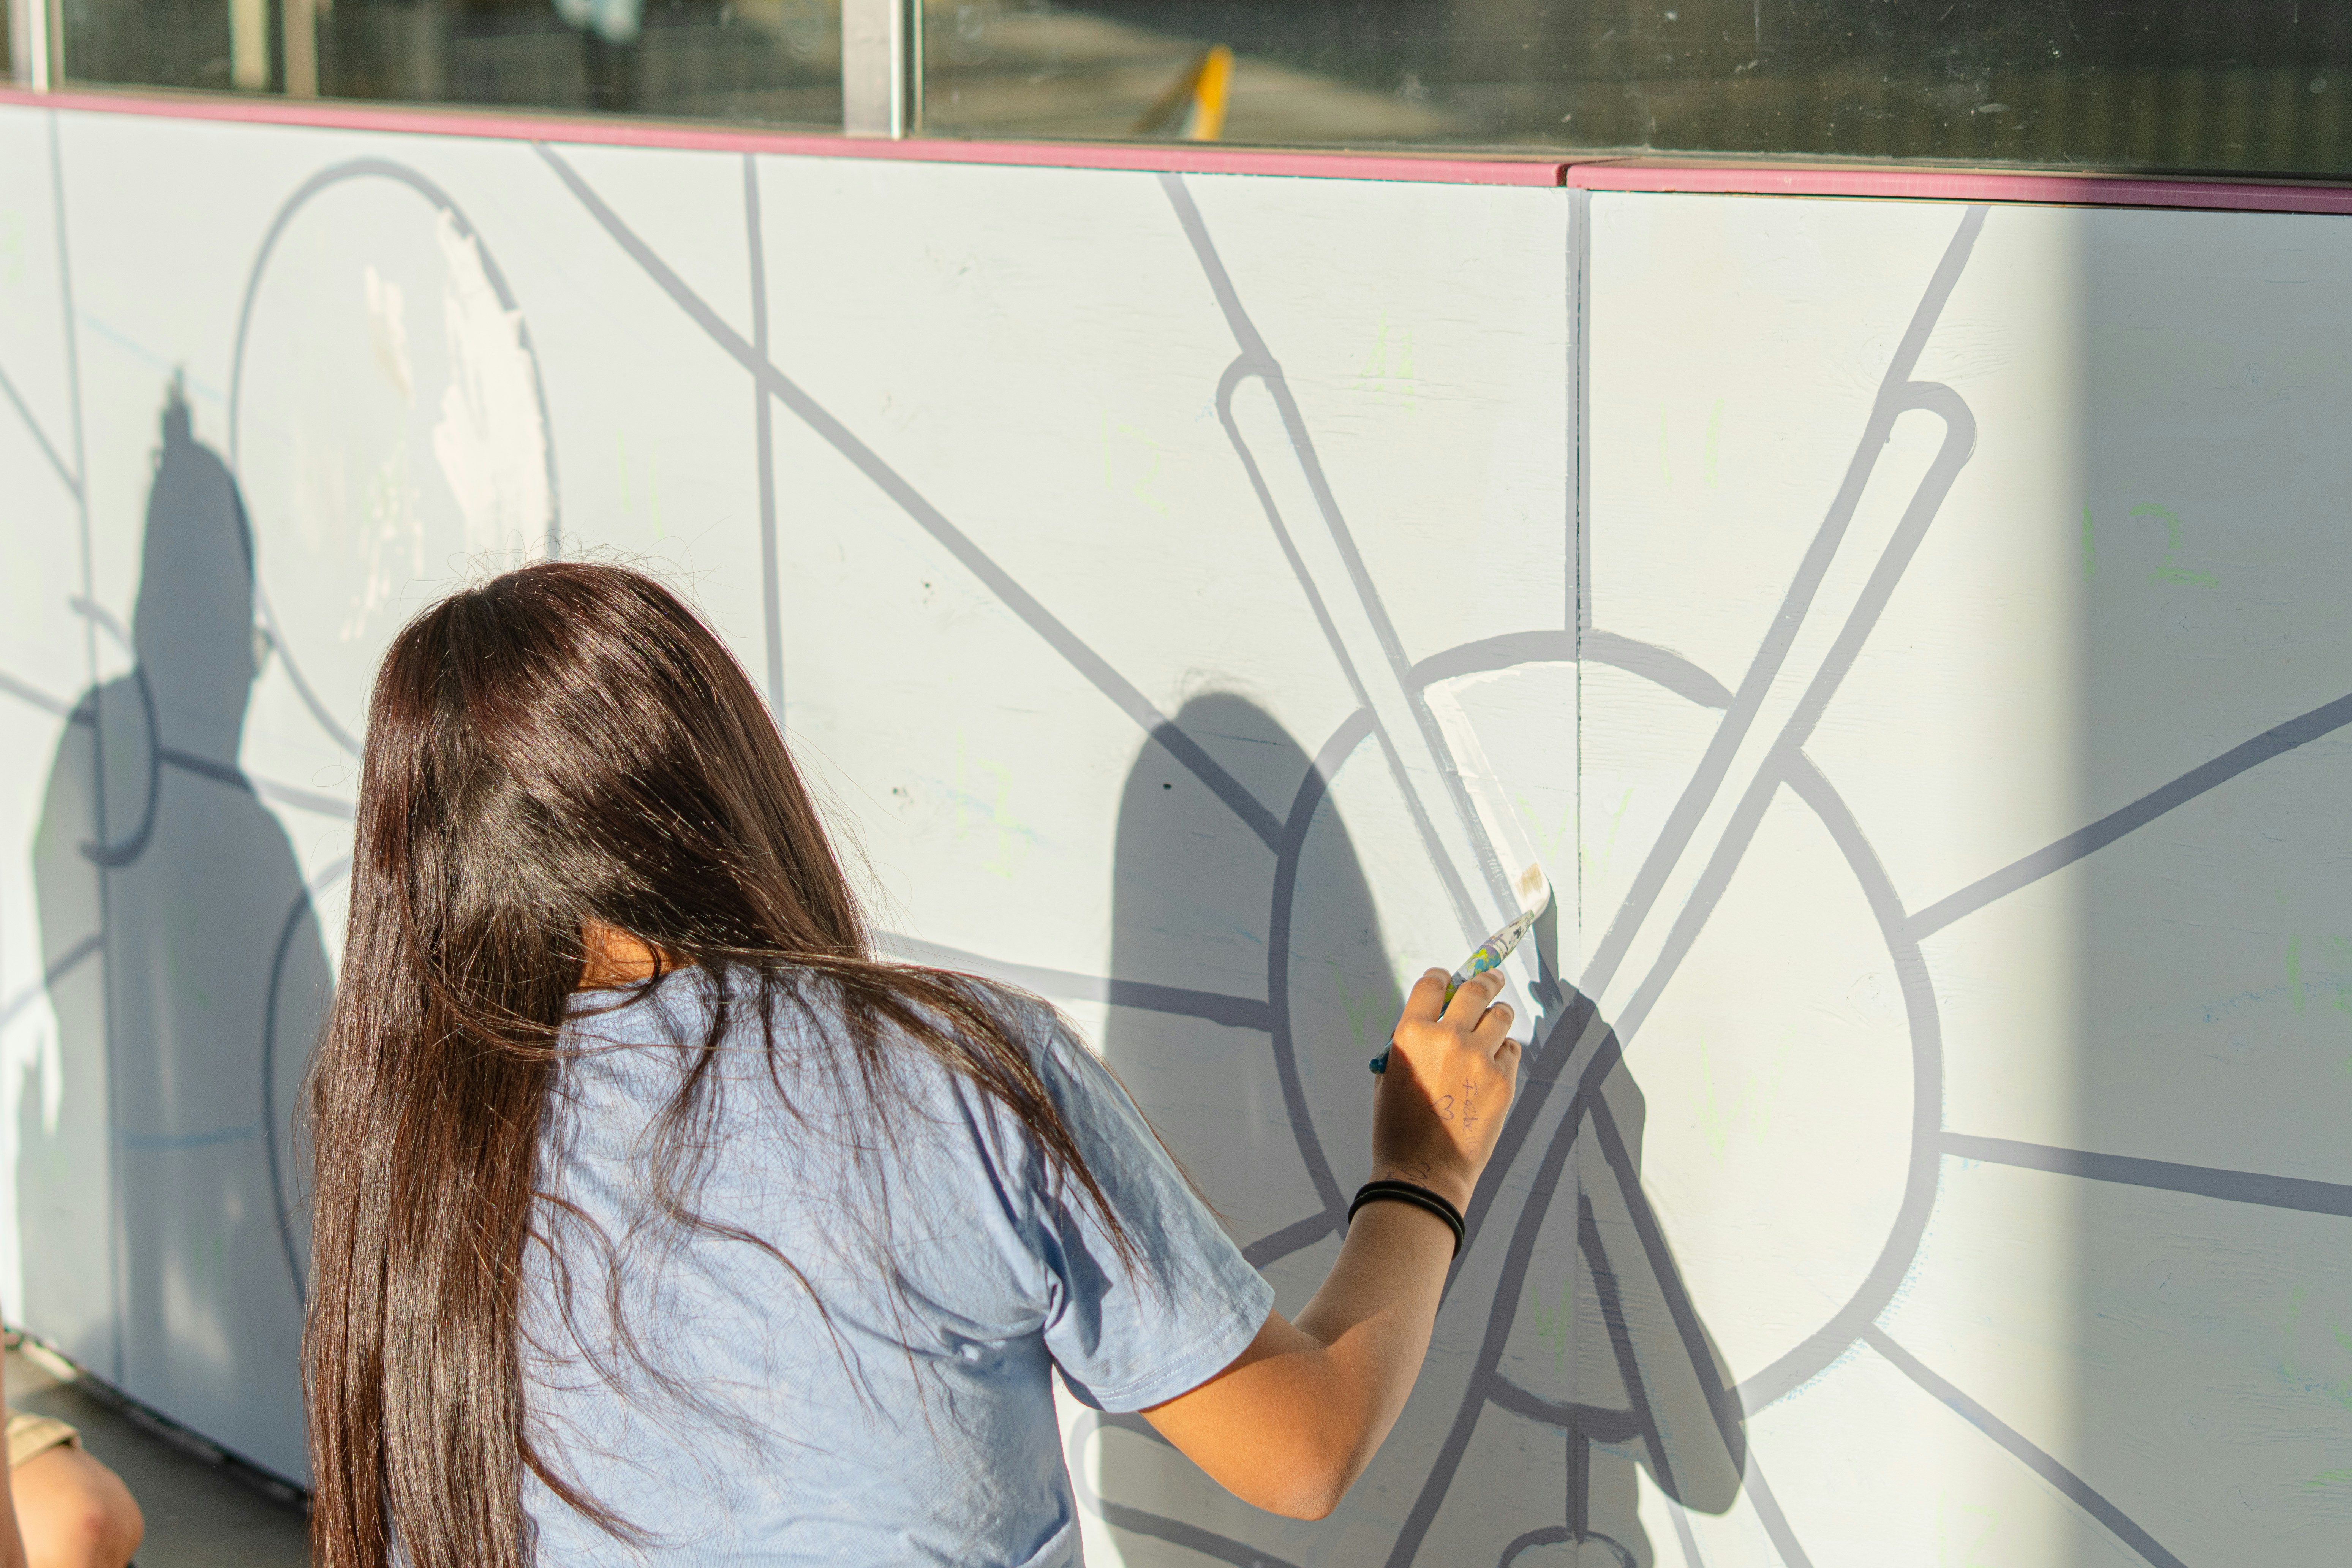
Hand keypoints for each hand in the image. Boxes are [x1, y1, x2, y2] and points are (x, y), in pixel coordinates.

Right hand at [1369, 968, 1520, 1211]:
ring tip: (1496, 1019)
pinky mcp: (1503, 1080)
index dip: (1442, 976)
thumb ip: (1410, 1043)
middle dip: (1486, 979)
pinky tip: (1493, 1064)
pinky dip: (1503, 1052)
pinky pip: (1511, 1050)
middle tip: (1493, 977)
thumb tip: (1435, 1019)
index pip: (1432, 984)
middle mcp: (1446, 1038)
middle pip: (1475, 989)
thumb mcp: (1390, 1076)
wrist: (1425, 1171)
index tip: (1448, 978)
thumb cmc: (1398, 1126)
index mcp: (1411, 1034)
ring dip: (1497, 1014)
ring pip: (1500, 1015)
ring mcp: (1479, 1058)